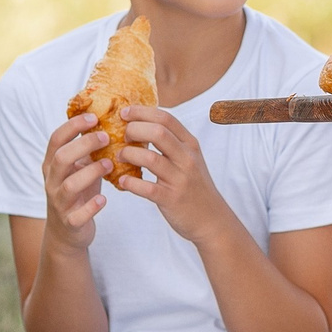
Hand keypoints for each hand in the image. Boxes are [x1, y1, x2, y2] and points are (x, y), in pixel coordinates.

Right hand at [39, 112, 109, 249]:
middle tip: (107, 136)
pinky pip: (77, 215)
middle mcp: (52, 181)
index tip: (94, 117)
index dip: (72, 126)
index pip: (56, 139)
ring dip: (91, 172)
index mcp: (53, 164)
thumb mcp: (79, 167)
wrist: (68, 231)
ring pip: (69, 185)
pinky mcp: (70, 222)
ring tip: (110, 164)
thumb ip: (87, 148)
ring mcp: (59, 202)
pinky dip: (91, 207)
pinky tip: (104, 199)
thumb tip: (107, 117)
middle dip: (83, 145)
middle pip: (61, 158)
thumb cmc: (79, 191)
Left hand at [114, 107, 240, 245]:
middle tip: (121, 135)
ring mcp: (180, 179)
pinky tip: (122, 181)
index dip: (142, 112)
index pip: (166, 118)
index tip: (124, 112)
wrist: (212, 219)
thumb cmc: (195, 187)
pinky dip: (130, 183)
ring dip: (129, 154)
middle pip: (158, 132)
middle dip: (134, 129)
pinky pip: (147, 187)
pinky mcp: (171, 199)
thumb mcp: (189, 160)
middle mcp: (187, 159)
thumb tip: (141, 126)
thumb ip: (171, 143)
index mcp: (190, 145)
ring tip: (119, 157)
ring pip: (150, 158)